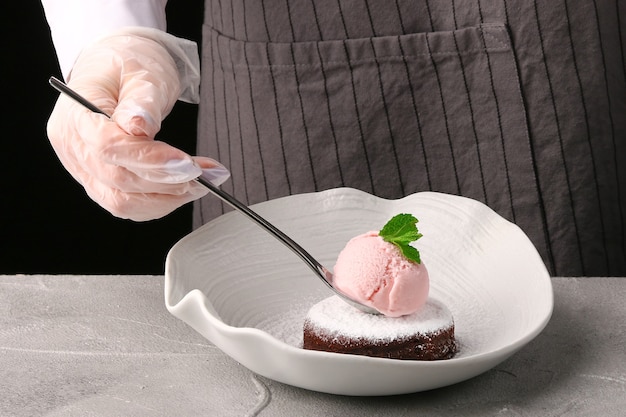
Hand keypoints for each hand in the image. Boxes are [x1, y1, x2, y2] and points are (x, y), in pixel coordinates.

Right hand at [47, 30, 227, 220]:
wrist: (121, 69)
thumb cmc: (131, 64)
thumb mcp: (142, 71)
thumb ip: (142, 100)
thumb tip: (140, 127)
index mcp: (76, 116)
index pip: (108, 147)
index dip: (149, 160)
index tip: (189, 164)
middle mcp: (73, 148)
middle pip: (118, 180)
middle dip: (169, 182)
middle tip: (211, 174)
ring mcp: (85, 170)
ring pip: (123, 202)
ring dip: (169, 198)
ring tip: (204, 182)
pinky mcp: (101, 183)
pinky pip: (129, 205)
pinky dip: (161, 202)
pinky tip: (185, 188)